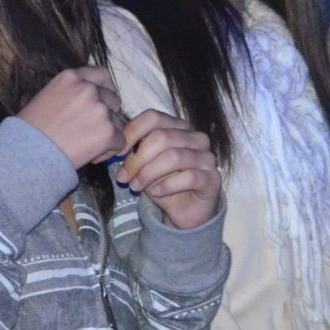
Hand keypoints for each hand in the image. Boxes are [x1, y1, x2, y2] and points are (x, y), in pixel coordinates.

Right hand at [19, 66, 126, 169]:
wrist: (26, 154)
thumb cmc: (30, 130)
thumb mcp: (47, 97)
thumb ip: (71, 93)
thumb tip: (90, 101)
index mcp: (71, 77)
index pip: (102, 75)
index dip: (105, 90)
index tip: (104, 102)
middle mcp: (88, 89)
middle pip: (113, 99)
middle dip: (106, 115)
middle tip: (90, 131)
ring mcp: (99, 109)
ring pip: (116, 122)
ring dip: (106, 134)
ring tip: (86, 146)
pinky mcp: (108, 131)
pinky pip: (120, 141)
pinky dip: (109, 151)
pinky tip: (91, 156)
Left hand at [117, 109, 220, 229]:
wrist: (183, 212)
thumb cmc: (162, 183)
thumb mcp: (143, 165)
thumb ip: (134, 150)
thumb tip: (116, 144)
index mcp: (179, 128)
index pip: (154, 117)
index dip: (132, 133)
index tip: (117, 153)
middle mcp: (196, 138)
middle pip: (161, 137)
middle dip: (137, 159)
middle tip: (123, 177)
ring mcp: (207, 157)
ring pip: (173, 156)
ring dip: (149, 173)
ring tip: (136, 186)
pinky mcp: (212, 179)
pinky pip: (189, 177)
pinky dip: (167, 186)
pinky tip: (156, 193)